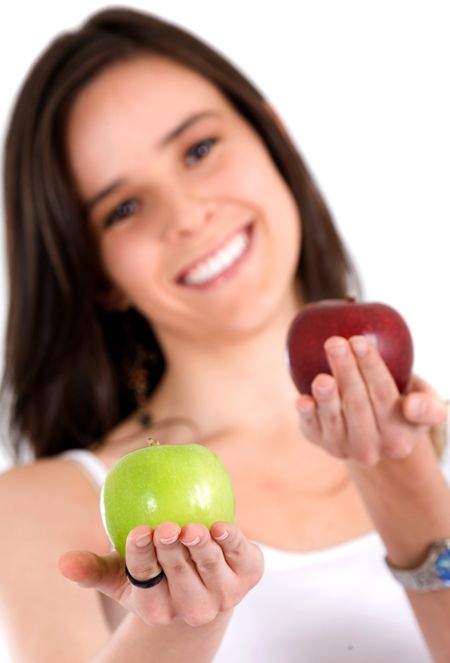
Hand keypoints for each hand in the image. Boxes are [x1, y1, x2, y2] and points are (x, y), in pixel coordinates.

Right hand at [59, 522, 263, 626]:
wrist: (205, 591)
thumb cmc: (156, 577)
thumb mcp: (121, 575)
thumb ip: (93, 568)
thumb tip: (63, 563)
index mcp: (155, 605)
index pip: (145, 577)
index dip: (142, 555)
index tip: (139, 531)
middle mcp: (190, 606)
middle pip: (178, 573)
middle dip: (171, 550)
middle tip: (165, 528)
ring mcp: (222, 595)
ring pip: (210, 568)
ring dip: (201, 548)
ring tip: (192, 528)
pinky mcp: (247, 577)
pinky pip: (241, 557)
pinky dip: (234, 542)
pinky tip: (223, 526)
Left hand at [296, 335, 447, 465]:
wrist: (373, 433)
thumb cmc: (400, 407)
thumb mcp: (424, 408)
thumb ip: (428, 407)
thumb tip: (411, 405)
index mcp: (400, 435)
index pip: (384, 395)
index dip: (370, 367)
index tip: (358, 342)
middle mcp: (372, 447)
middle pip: (357, 403)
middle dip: (345, 370)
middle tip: (334, 342)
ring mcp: (343, 447)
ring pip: (333, 417)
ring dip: (326, 395)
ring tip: (321, 376)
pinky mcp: (319, 440)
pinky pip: (311, 428)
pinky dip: (307, 414)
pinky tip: (302, 401)